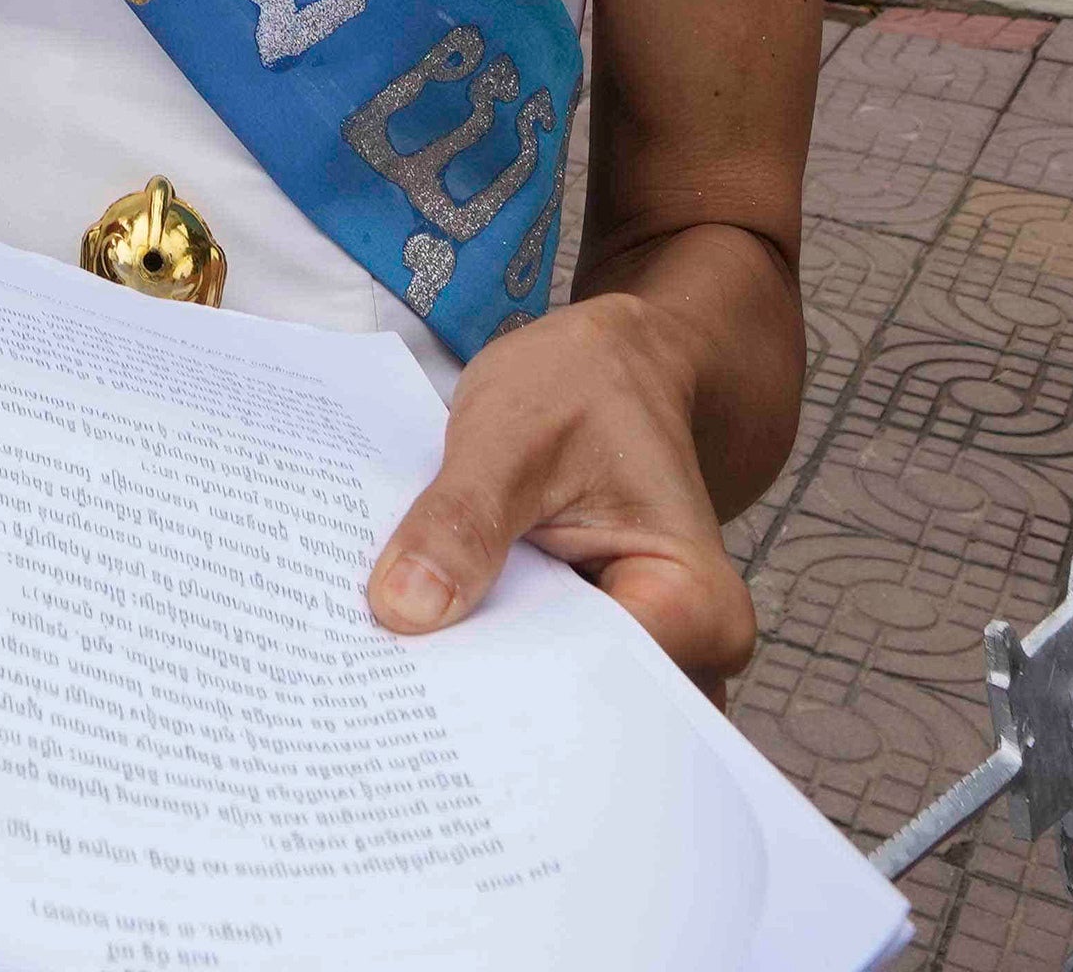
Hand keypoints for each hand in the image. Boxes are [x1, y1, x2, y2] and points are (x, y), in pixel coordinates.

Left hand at [362, 290, 756, 688]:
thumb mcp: (511, 431)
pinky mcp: (589, 643)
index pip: (598, 683)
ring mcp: (636, 653)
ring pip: (547, 697)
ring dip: (472, 680)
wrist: (615, 365)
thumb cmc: (587, 385)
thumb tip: (404, 610)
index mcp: (694, 602)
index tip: (415, 694)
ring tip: (384, 669)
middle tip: (377, 690)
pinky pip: (531, 669)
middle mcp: (684, 649)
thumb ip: (463, 518)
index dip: (504, 692)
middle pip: (574, 708)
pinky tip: (412, 644)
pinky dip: (476, 654)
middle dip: (479, 701)